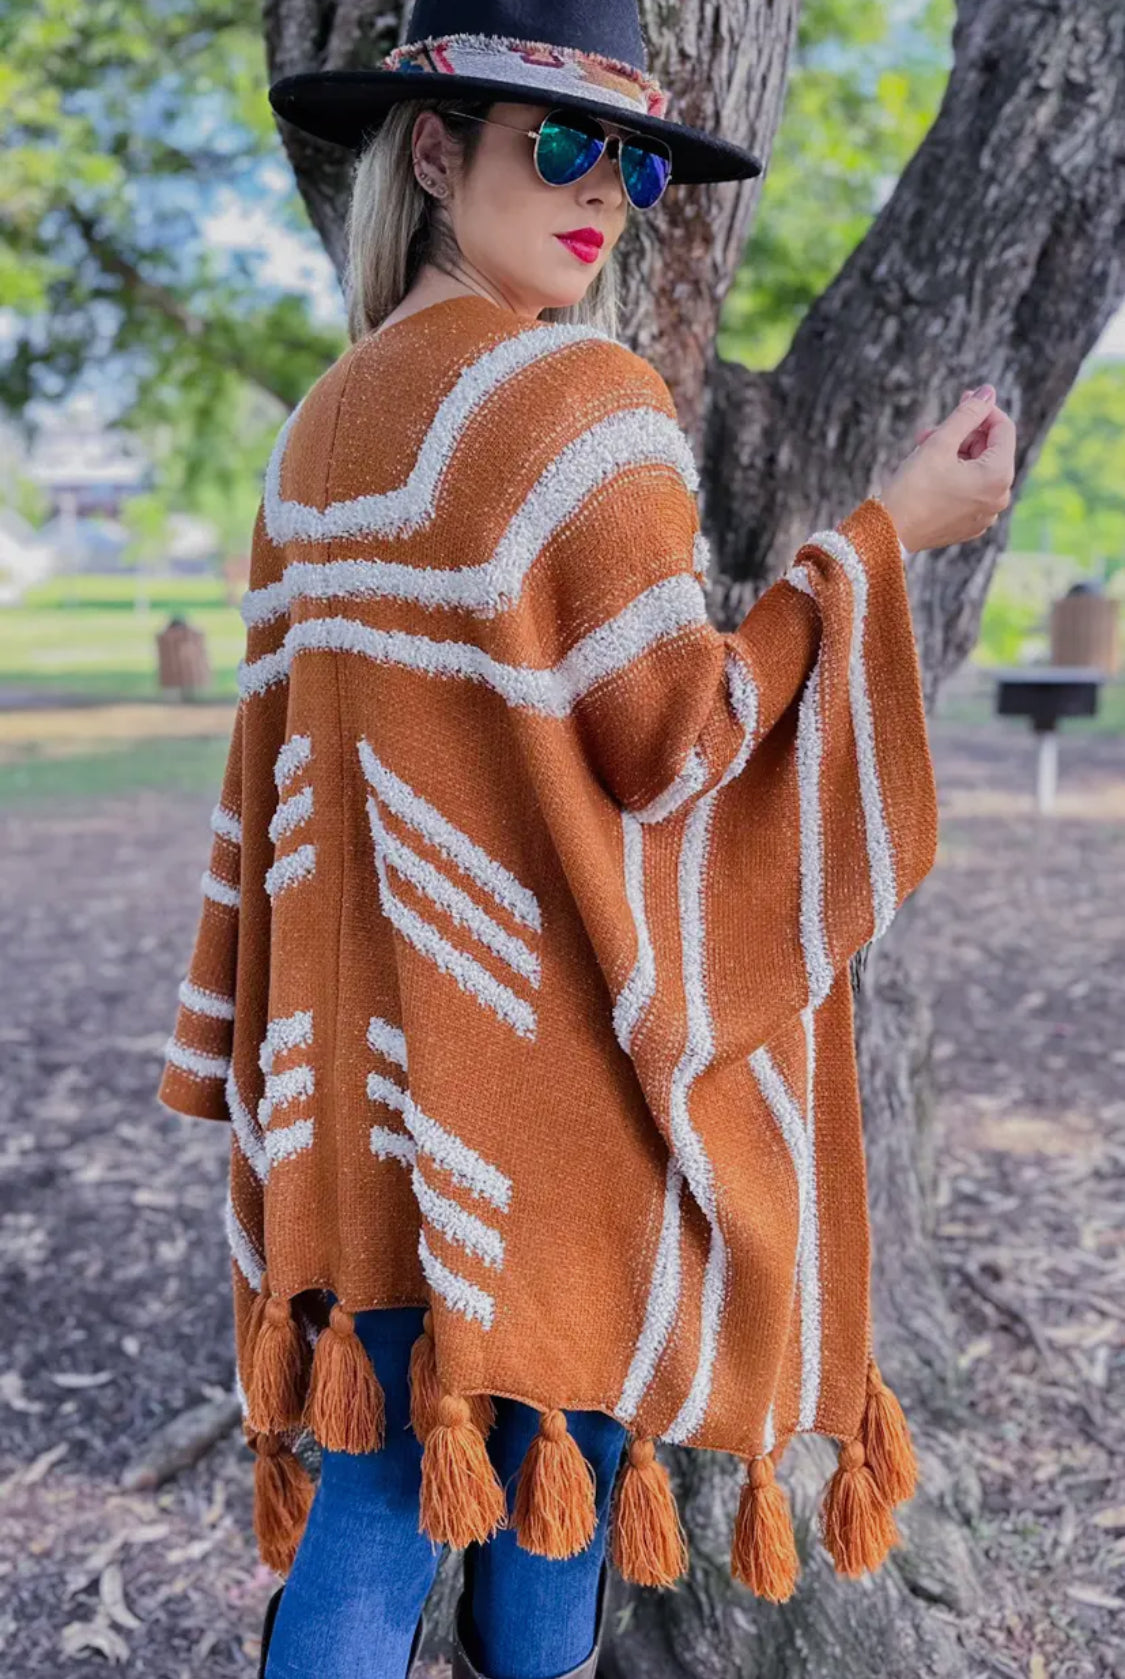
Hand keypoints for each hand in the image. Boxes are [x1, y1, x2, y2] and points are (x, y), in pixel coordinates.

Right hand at [878, 385, 1015, 552]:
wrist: (889, 533)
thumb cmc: (913, 488)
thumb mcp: (940, 442)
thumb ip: (968, 413)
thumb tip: (988, 391)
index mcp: (998, 476)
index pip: (1004, 429)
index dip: (983, 410)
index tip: (962, 399)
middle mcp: (999, 498)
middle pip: (990, 450)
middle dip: (963, 435)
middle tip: (930, 432)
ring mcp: (985, 515)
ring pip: (977, 470)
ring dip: (954, 454)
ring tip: (922, 451)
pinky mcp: (969, 525)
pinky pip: (969, 491)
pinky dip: (953, 477)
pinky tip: (929, 474)